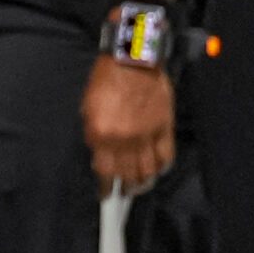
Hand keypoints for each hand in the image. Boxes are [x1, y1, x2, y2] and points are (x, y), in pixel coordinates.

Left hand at [83, 55, 173, 197]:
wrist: (131, 60)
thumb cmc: (104, 79)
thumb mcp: (87, 108)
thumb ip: (94, 134)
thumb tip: (99, 153)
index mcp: (101, 135)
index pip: (104, 172)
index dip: (105, 186)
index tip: (105, 192)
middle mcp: (124, 140)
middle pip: (128, 175)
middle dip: (125, 187)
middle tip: (123, 191)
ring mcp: (146, 135)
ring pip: (148, 170)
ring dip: (144, 182)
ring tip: (140, 186)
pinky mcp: (164, 127)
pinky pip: (166, 155)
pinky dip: (162, 167)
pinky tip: (158, 170)